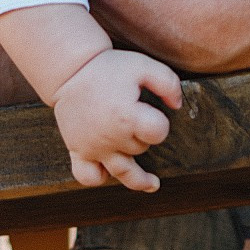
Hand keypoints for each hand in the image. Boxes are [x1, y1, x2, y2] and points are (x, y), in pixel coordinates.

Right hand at [50, 48, 182, 192]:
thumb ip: (168, 83)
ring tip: (152, 183)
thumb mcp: (143, 65)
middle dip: (143, 135)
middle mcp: (110, 137)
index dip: (161, 123)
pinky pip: (88, 176)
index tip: (153, 112)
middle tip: (135, 116)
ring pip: (122, 173)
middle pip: (141, 149)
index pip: (158, 133)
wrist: (71, 70)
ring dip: (139, 178)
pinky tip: (109, 172)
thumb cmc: (109, 67)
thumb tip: (178, 106)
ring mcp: (93, 147)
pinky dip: (99, 177)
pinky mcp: (77, 150)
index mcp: (127, 116)